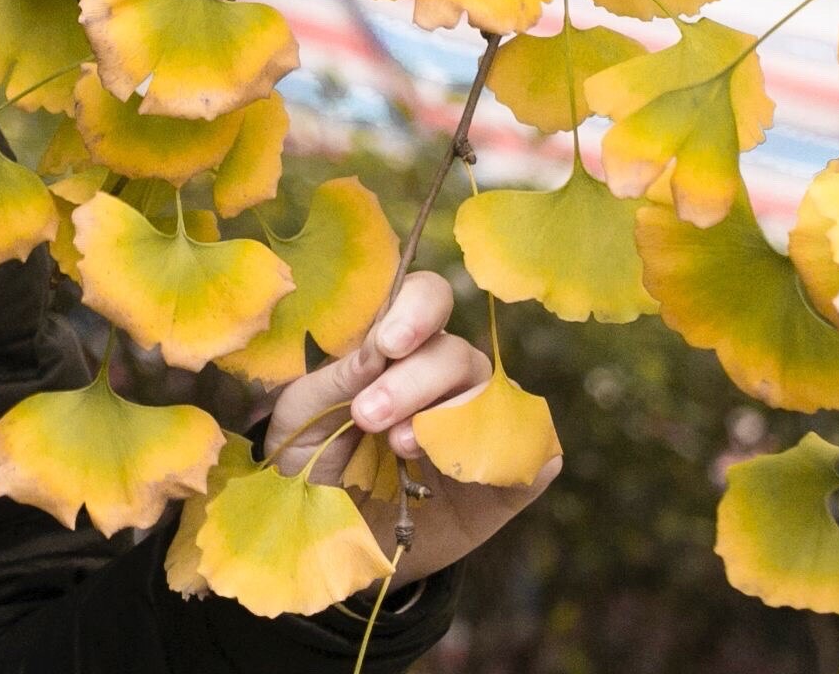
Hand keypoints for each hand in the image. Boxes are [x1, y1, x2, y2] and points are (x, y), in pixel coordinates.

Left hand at [261, 269, 559, 584]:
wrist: (330, 539)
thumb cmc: (311, 461)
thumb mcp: (302, 414)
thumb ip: (335, 379)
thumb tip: (378, 351)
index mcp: (395, 347)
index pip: (425, 299)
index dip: (415, 311)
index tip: (387, 343)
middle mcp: (443, 379)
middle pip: (455, 353)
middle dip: (412, 381)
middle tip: (367, 416)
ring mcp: (477, 427)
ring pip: (493, 396)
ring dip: (449, 418)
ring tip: (401, 447)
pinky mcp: (503, 479)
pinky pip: (536, 452)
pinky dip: (515, 455)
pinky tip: (470, 471)